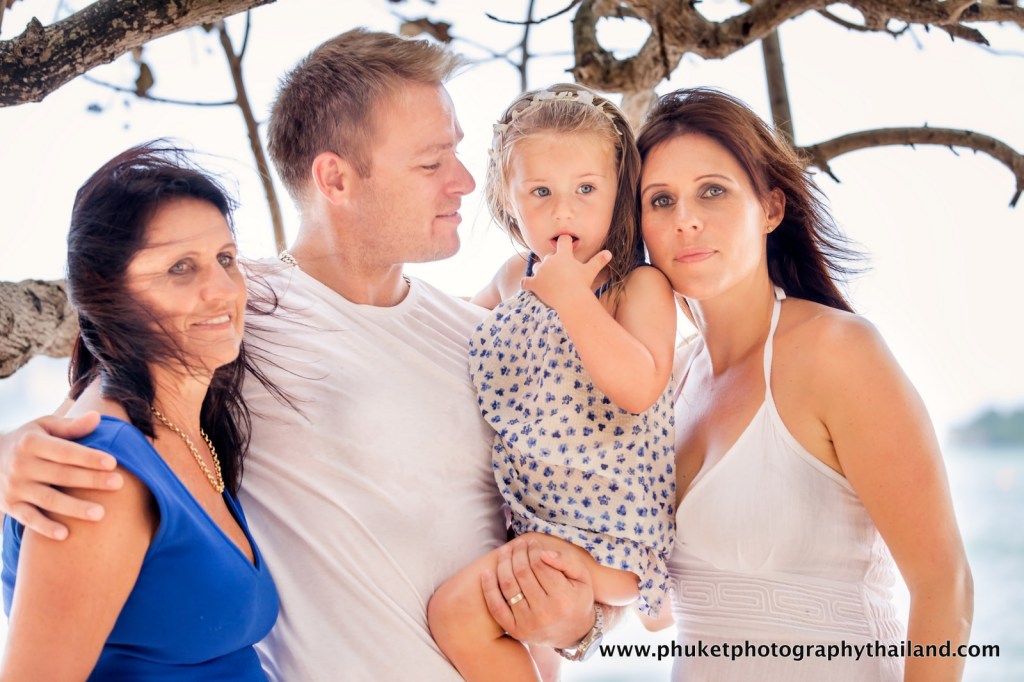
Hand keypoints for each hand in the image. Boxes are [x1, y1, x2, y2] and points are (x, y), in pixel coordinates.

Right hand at [1, 412, 120, 539]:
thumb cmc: (29, 440)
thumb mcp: (44, 426)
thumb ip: (71, 426)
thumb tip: (97, 417)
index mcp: (31, 443)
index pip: (65, 451)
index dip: (88, 457)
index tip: (113, 462)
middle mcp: (21, 465)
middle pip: (61, 475)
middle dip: (90, 480)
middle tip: (118, 484)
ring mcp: (15, 488)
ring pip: (48, 500)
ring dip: (74, 508)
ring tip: (100, 513)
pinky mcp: (11, 506)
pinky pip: (29, 519)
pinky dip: (45, 528)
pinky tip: (65, 535)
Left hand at [481, 536, 595, 648]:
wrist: (573, 634)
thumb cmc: (577, 599)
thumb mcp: (582, 578)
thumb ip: (567, 561)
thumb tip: (543, 553)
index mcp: (563, 598)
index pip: (540, 565)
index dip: (533, 550)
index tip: (531, 542)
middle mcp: (545, 613)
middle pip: (522, 573)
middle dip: (517, 553)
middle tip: (518, 544)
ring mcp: (528, 623)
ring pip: (508, 585)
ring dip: (503, 564)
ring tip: (505, 551)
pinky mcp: (515, 630)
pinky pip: (496, 607)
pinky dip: (488, 588)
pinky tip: (486, 572)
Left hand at [522, 235, 610, 312]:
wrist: (571, 298)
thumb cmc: (582, 284)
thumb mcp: (591, 271)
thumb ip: (599, 261)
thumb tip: (609, 253)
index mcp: (563, 255)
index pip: (563, 241)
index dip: (565, 240)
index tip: (566, 241)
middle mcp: (549, 260)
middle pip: (549, 256)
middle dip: (553, 262)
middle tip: (560, 271)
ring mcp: (540, 271)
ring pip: (536, 266)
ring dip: (540, 271)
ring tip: (546, 279)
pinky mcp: (534, 283)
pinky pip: (526, 281)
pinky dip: (527, 283)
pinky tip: (528, 285)